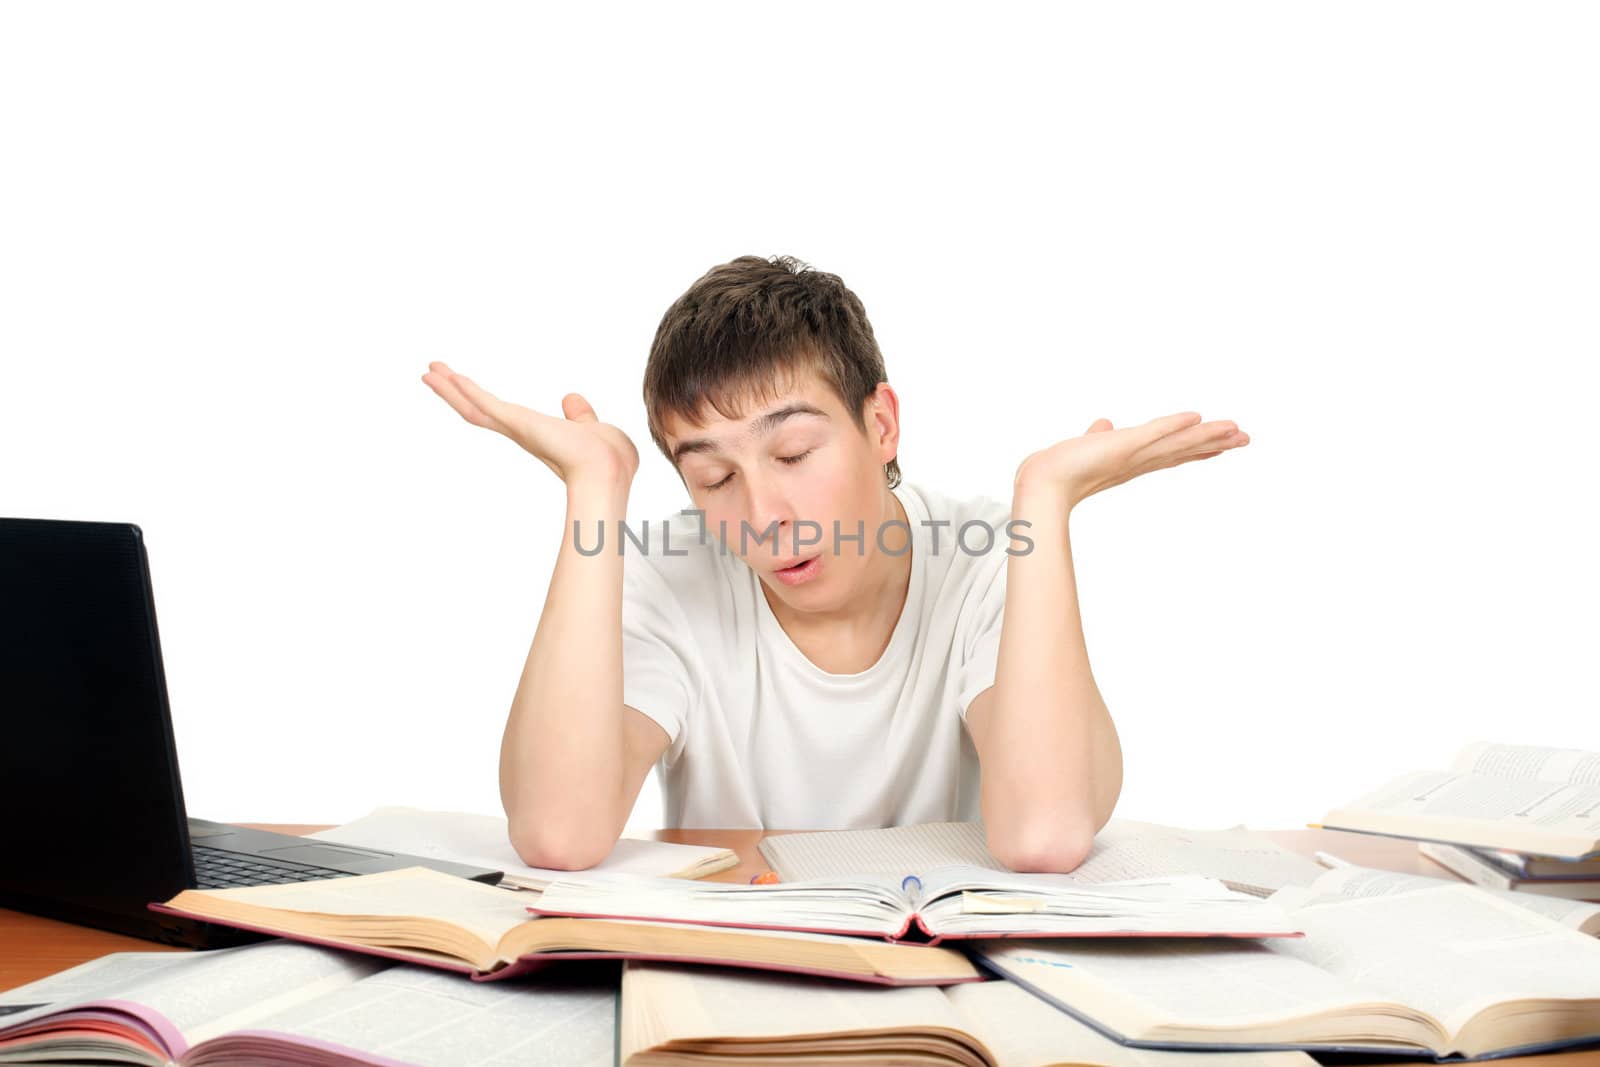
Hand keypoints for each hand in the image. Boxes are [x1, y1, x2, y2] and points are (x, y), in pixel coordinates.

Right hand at [421, 361, 639, 487]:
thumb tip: (571, 399)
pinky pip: (487, 405)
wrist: (609, 471)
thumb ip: (580, 415)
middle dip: (454, 392)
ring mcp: (518, 429)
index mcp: (536, 434)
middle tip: (431, 374)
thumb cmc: (609, 459)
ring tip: (429, 372)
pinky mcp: (519, 424)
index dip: (479, 400)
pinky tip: (451, 376)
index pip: (499, 415)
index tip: (462, 385)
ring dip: (450, 388)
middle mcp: (521, 433)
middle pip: (476, 411)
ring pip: (474, 408)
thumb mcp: (591, 427)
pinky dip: (467, 390)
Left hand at [1014, 412, 1248, 507]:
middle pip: (1184, 451)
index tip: (1220, 443)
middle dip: (1215, 444)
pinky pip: (1154, 433)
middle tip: (1245, 438)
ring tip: (1237, 431)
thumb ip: (1099, 436)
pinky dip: (1174, 425)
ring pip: (1179, 443)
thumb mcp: (1086, 447)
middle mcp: (1138, 462)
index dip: (1197, 448)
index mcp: (1132, 462)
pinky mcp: (1123, 445)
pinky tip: (1196, 417)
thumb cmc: (1058, 470)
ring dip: (1208, 436)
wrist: (1042, 483)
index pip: (1171, 453)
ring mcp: (1132, 455)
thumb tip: (1103, 424)